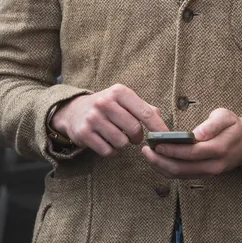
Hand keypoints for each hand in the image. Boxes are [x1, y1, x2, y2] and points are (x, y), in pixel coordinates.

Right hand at [51, 84, 167, 156]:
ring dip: (124, 144)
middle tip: (134, 136)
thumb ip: (144, 108)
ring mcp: (93, 118)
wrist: (74, 110)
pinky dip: (112, 151)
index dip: (158, 127)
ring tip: (118, 137)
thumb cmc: (107, 105)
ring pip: (121, 142)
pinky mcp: (84, 133)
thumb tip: (163, 124)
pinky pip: (108, 151)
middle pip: (134, 129)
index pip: (145, 112)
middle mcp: (105, 102)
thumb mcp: (124, 100)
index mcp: (119, 91)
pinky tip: (108, 142)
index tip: (166, 137)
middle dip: (138, 137)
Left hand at [142, 108, 241, 178]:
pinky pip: (184, 176)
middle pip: (183, 168)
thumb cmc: (233, 126)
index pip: (191, 153)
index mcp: (219, 149)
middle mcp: (213, 165)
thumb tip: (198, 133)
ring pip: (181, 175)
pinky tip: (158, 161)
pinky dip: (169, 170)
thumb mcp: (226, 117)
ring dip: (162, 167)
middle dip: (161, 161)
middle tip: (146, 151)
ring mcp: (209, 172)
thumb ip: (213, 124)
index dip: (173, 150)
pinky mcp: (205, 175)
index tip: (157, 144)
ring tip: (148, 155)